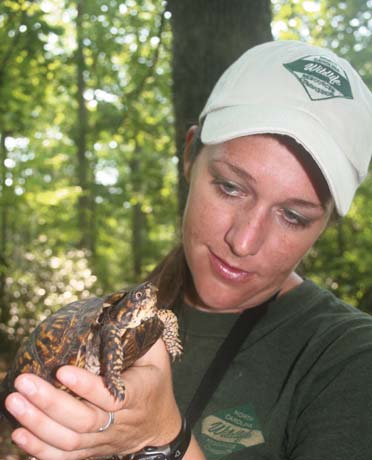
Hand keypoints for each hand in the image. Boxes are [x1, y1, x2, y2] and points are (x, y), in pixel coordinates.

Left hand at [5, 339, 181, 458]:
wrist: (160, 427)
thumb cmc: (156, 383)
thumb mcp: (157, 355)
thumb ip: (143, 335)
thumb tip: (128, 309)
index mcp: (138, 394)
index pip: (112, 396)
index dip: (86, 387)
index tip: (61, 370)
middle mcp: (120, 421)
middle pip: (84, 421)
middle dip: (50, 403)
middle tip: (23, 383)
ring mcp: (104, 439)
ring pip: (69, 441)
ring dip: (38, 424)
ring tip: (14, 402)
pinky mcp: (92, 450)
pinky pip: (64, 457)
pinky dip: (39, 449)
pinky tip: (18, 434)